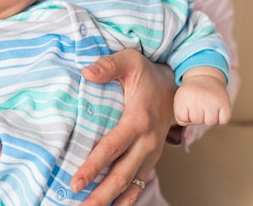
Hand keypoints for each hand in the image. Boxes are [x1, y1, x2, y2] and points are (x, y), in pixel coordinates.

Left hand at [71, 49, 176, 205]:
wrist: (177, 87)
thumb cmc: (147, 73)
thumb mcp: (130, 61)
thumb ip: (108, 65)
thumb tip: (86, 72)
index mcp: (139, 119)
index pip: (112, 147)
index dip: (93, 166)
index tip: (75, 182)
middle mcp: (147, 142)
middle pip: (121, 175)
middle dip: (100, 194)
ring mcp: (150, 154)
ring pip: (130, 185)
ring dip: (111, 201)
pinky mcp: (149, 160)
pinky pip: (137, 185)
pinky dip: (124, 199)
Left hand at [174, 67, 230, 125]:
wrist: (205, 77)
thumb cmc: (191, 93)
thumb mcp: (179, 101)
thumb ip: (181, 116)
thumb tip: (190, 124)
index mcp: (183, 98)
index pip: (182, 120)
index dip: (185, 115)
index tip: (187, 105)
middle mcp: (197, 99)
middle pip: (196, 121)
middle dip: (197, 116)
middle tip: (199, 104)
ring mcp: (212, 101)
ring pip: (210, 122)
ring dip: (209, 117)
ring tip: (207, 105)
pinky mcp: (225, 103)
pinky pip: (223, 121)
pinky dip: (221, 118)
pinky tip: (217, 108)